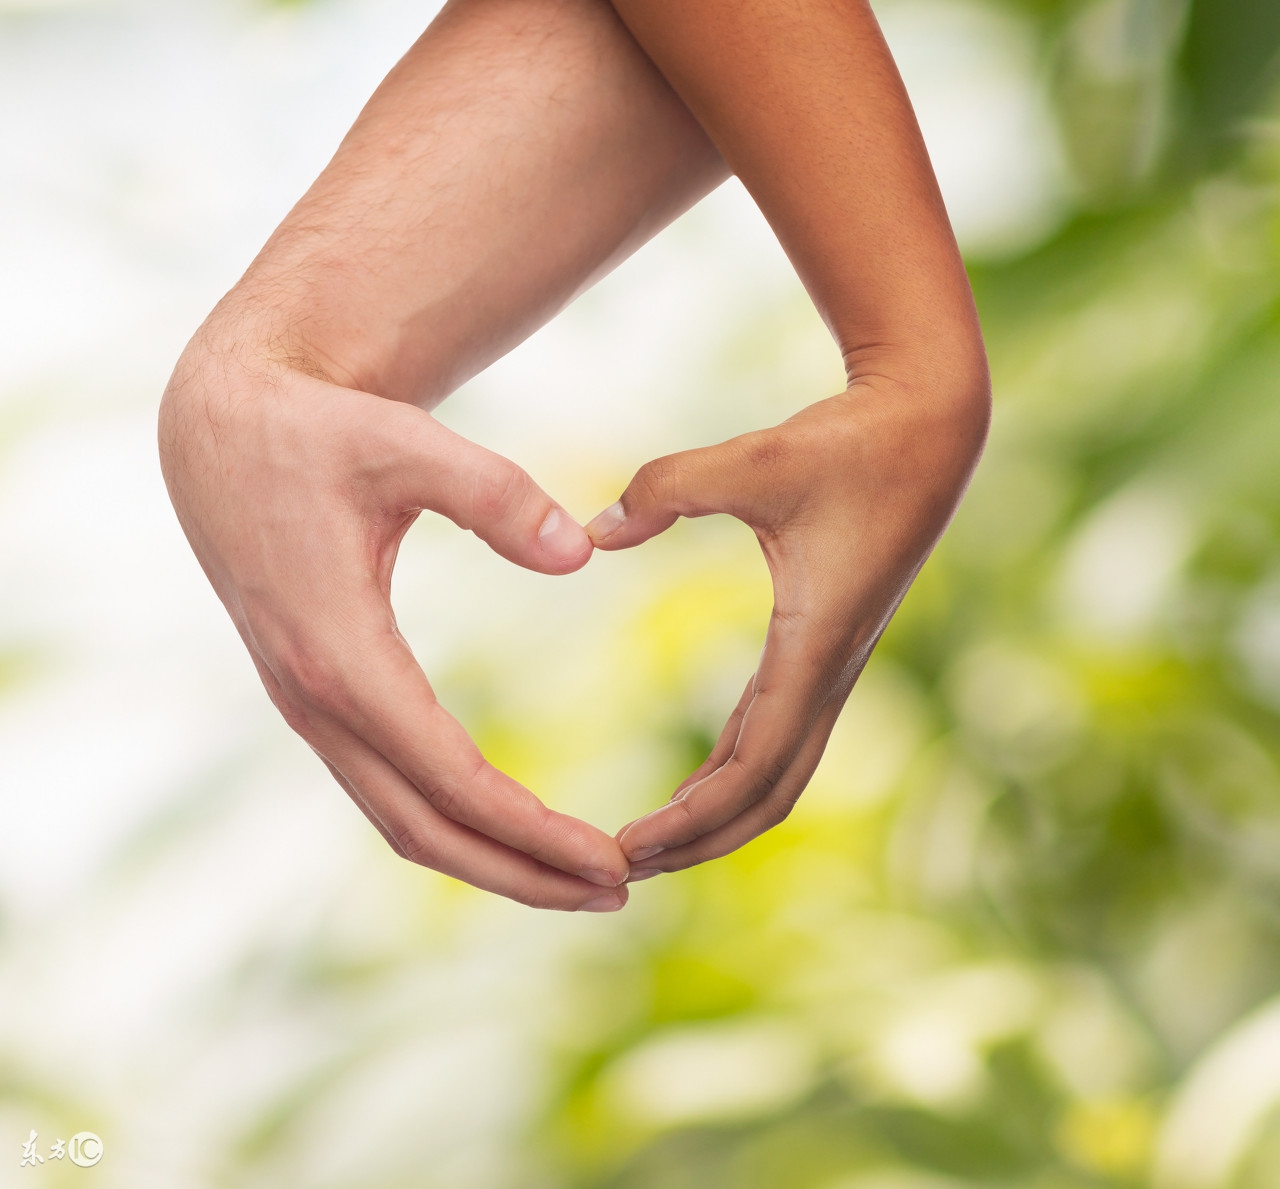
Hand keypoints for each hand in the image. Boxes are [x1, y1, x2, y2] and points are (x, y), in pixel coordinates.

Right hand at [159, 342, 630, 909]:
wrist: (222, 431)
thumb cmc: (317, 433)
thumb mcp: (404, 442)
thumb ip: (494, 493)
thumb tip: (581, 553)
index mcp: (339, 653)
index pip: (450, 778)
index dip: (533, 831)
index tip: (611, 862)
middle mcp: (317, 700)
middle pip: (426, 829)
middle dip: (522, 872)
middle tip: (617, 891)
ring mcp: (309, 707)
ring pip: (401, 821)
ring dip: (489, 860)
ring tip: (576, 878)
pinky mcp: (318, 697)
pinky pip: (386, 787)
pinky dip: (451, 823)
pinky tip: (506, 824)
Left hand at [588, 376, 987, 877]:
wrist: (929, 427)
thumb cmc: (851, 442)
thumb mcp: (754, 461)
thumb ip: (667, 489)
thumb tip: (593, 532)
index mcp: (814, 645)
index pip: (751, 768)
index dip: (690, 820)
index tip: (626, 849)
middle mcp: (830, 670)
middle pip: (768, 794)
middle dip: (700, 840)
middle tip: (622, 870)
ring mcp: (833, 663)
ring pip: (779, 770)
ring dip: (719, 813)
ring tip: (653, 842)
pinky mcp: (826, 645)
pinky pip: (779, 731)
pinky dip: (735, 768)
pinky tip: (697, 780)